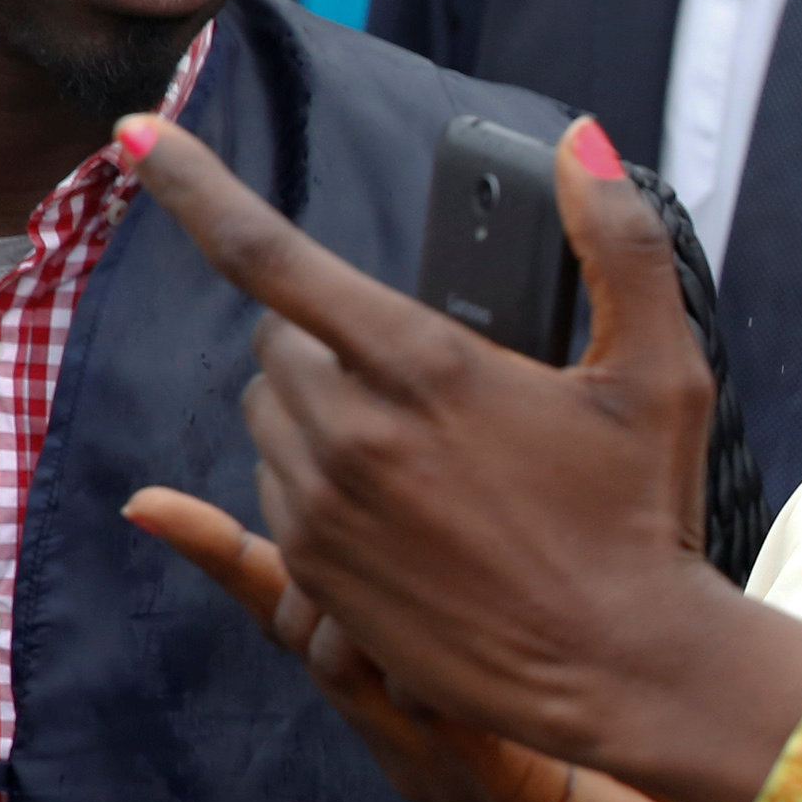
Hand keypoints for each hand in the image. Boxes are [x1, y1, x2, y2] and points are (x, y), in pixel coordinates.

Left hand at [119, 111, 801, 801]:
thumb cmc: (642, 515)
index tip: (141, 136)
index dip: (195, 186)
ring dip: (320, 405)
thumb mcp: (660, 371)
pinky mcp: (316, 570)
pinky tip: (407, 504)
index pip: (272, 254)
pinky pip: (277, 487)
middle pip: (277, 337)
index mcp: (423, 367)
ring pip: (270, 412)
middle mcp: (352, 433)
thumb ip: (620, 244)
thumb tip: (584, 141)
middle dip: (326, 334)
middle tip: (417, 370)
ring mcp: (324, 506)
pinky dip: (321, 475)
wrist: (618, 665)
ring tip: (422, 443)